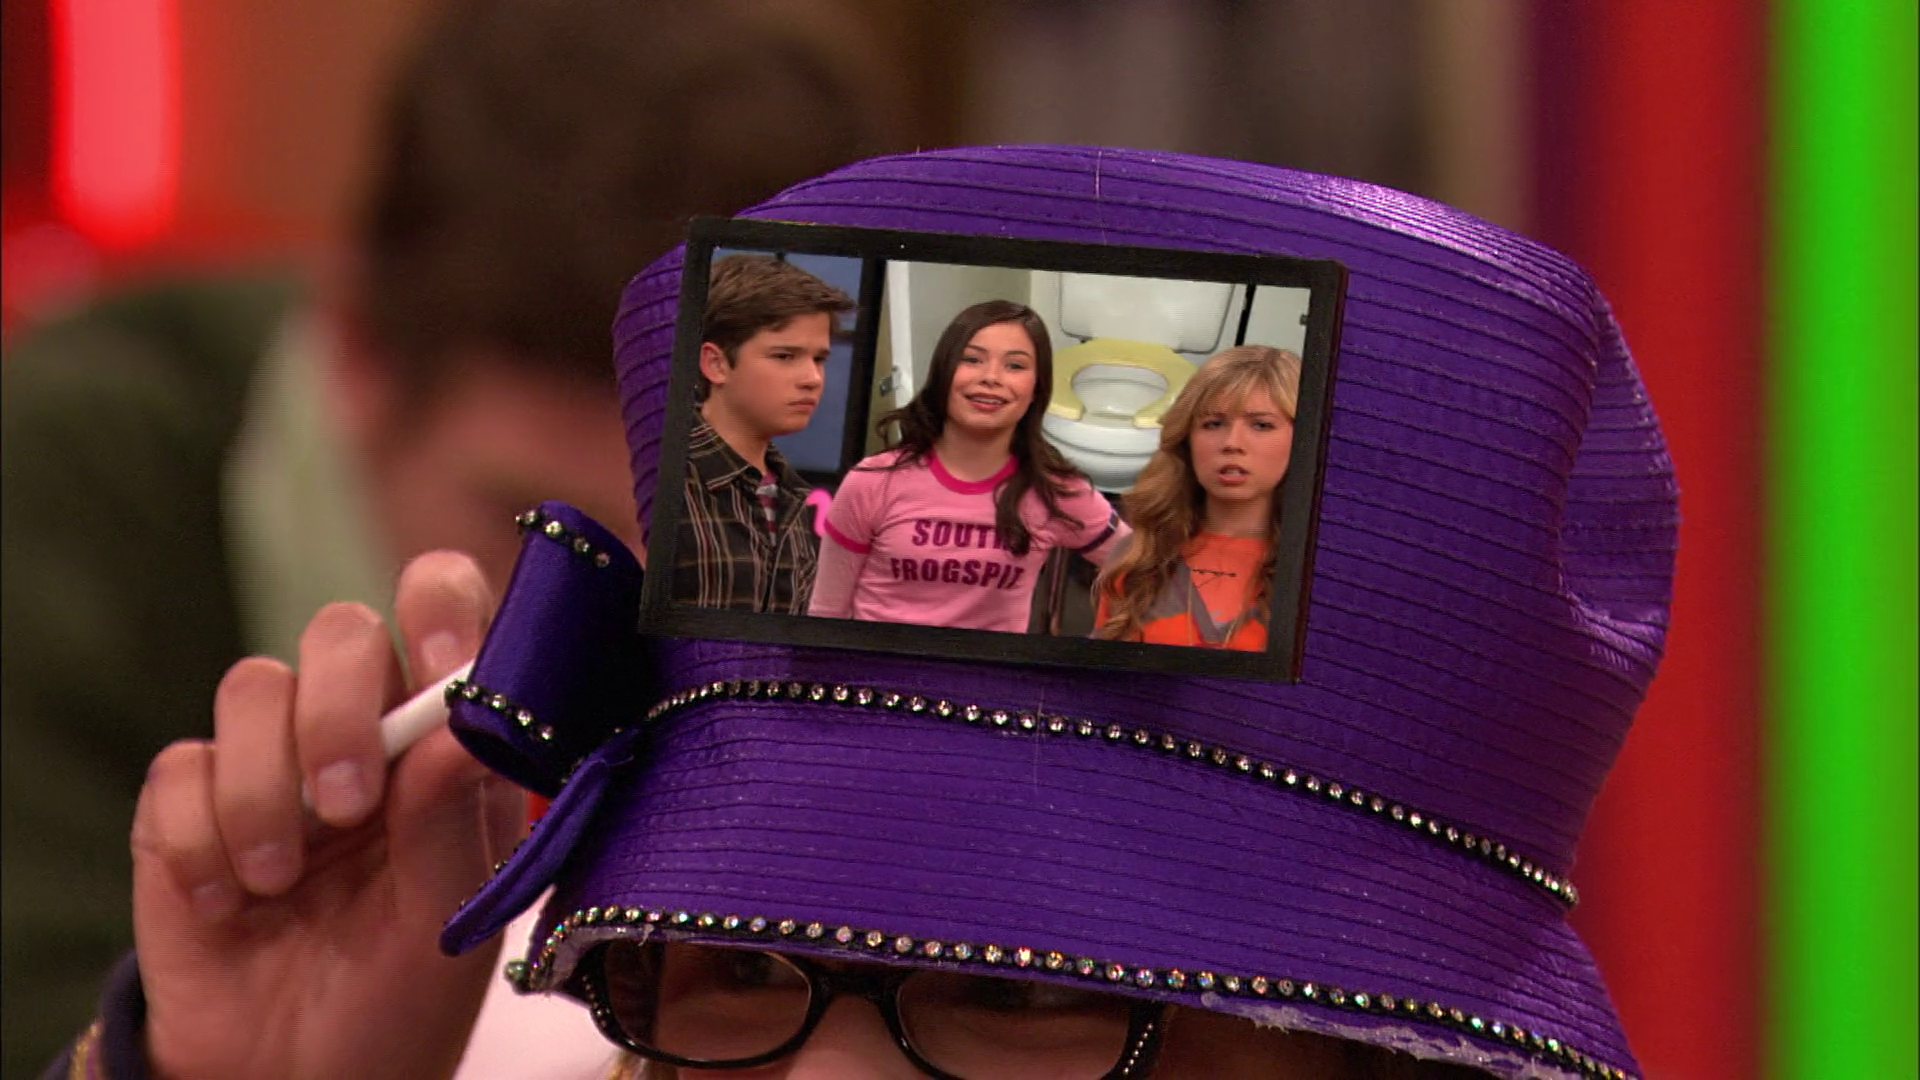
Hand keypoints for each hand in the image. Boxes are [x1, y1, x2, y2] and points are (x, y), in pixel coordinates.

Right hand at [131, 552, 526, 1079]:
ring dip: (265, 790)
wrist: (297, 1079)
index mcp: (443, 745)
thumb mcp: (445, 921)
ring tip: (282, 883)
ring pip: (250, 686)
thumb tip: (465, 722)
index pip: (445, 617)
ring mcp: (272, 762)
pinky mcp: (189, 805)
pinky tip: (230, 904)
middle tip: (348, 806)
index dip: (441, 609)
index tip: (445, 664)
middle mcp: (362, 733)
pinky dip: (199, 840)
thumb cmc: (399, 996)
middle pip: (339, 631)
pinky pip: (179, 770)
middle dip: (339, 708)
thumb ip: (453, 819)